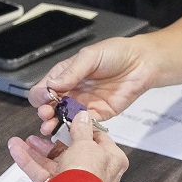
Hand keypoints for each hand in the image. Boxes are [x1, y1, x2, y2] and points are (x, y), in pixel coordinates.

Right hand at [8, 111, 127, 181]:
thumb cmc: (87, 174)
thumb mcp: (86, 144)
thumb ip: (82, 128)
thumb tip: (83, 116)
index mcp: (111, 160)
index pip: (99, 139)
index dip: (84, 128)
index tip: (70, 119)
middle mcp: (95, 172)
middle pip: (73, 150)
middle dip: (54, 139)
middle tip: (45, 129)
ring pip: (54, 162)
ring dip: (38, 150)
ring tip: (25, 140)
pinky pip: (42, 173)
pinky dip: (29, 161)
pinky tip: (16, 148)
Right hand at [25, 38, 155, 135]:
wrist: (141, 62)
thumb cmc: (116, 53)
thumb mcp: (90, 56)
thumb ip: (71, 72)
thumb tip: (51, 85)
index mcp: (65, 75)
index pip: (44, 88)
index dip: (40, 95)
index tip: (44, 98)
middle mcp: (72, 91)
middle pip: (50, 106)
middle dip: (45, 112)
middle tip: (46, 114)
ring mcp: (84, 103)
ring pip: (64, 118)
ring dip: (56, 124)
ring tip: (51, 127)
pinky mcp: (98, 114)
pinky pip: (84, 124)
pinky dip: (76, 128)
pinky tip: (72, 128)